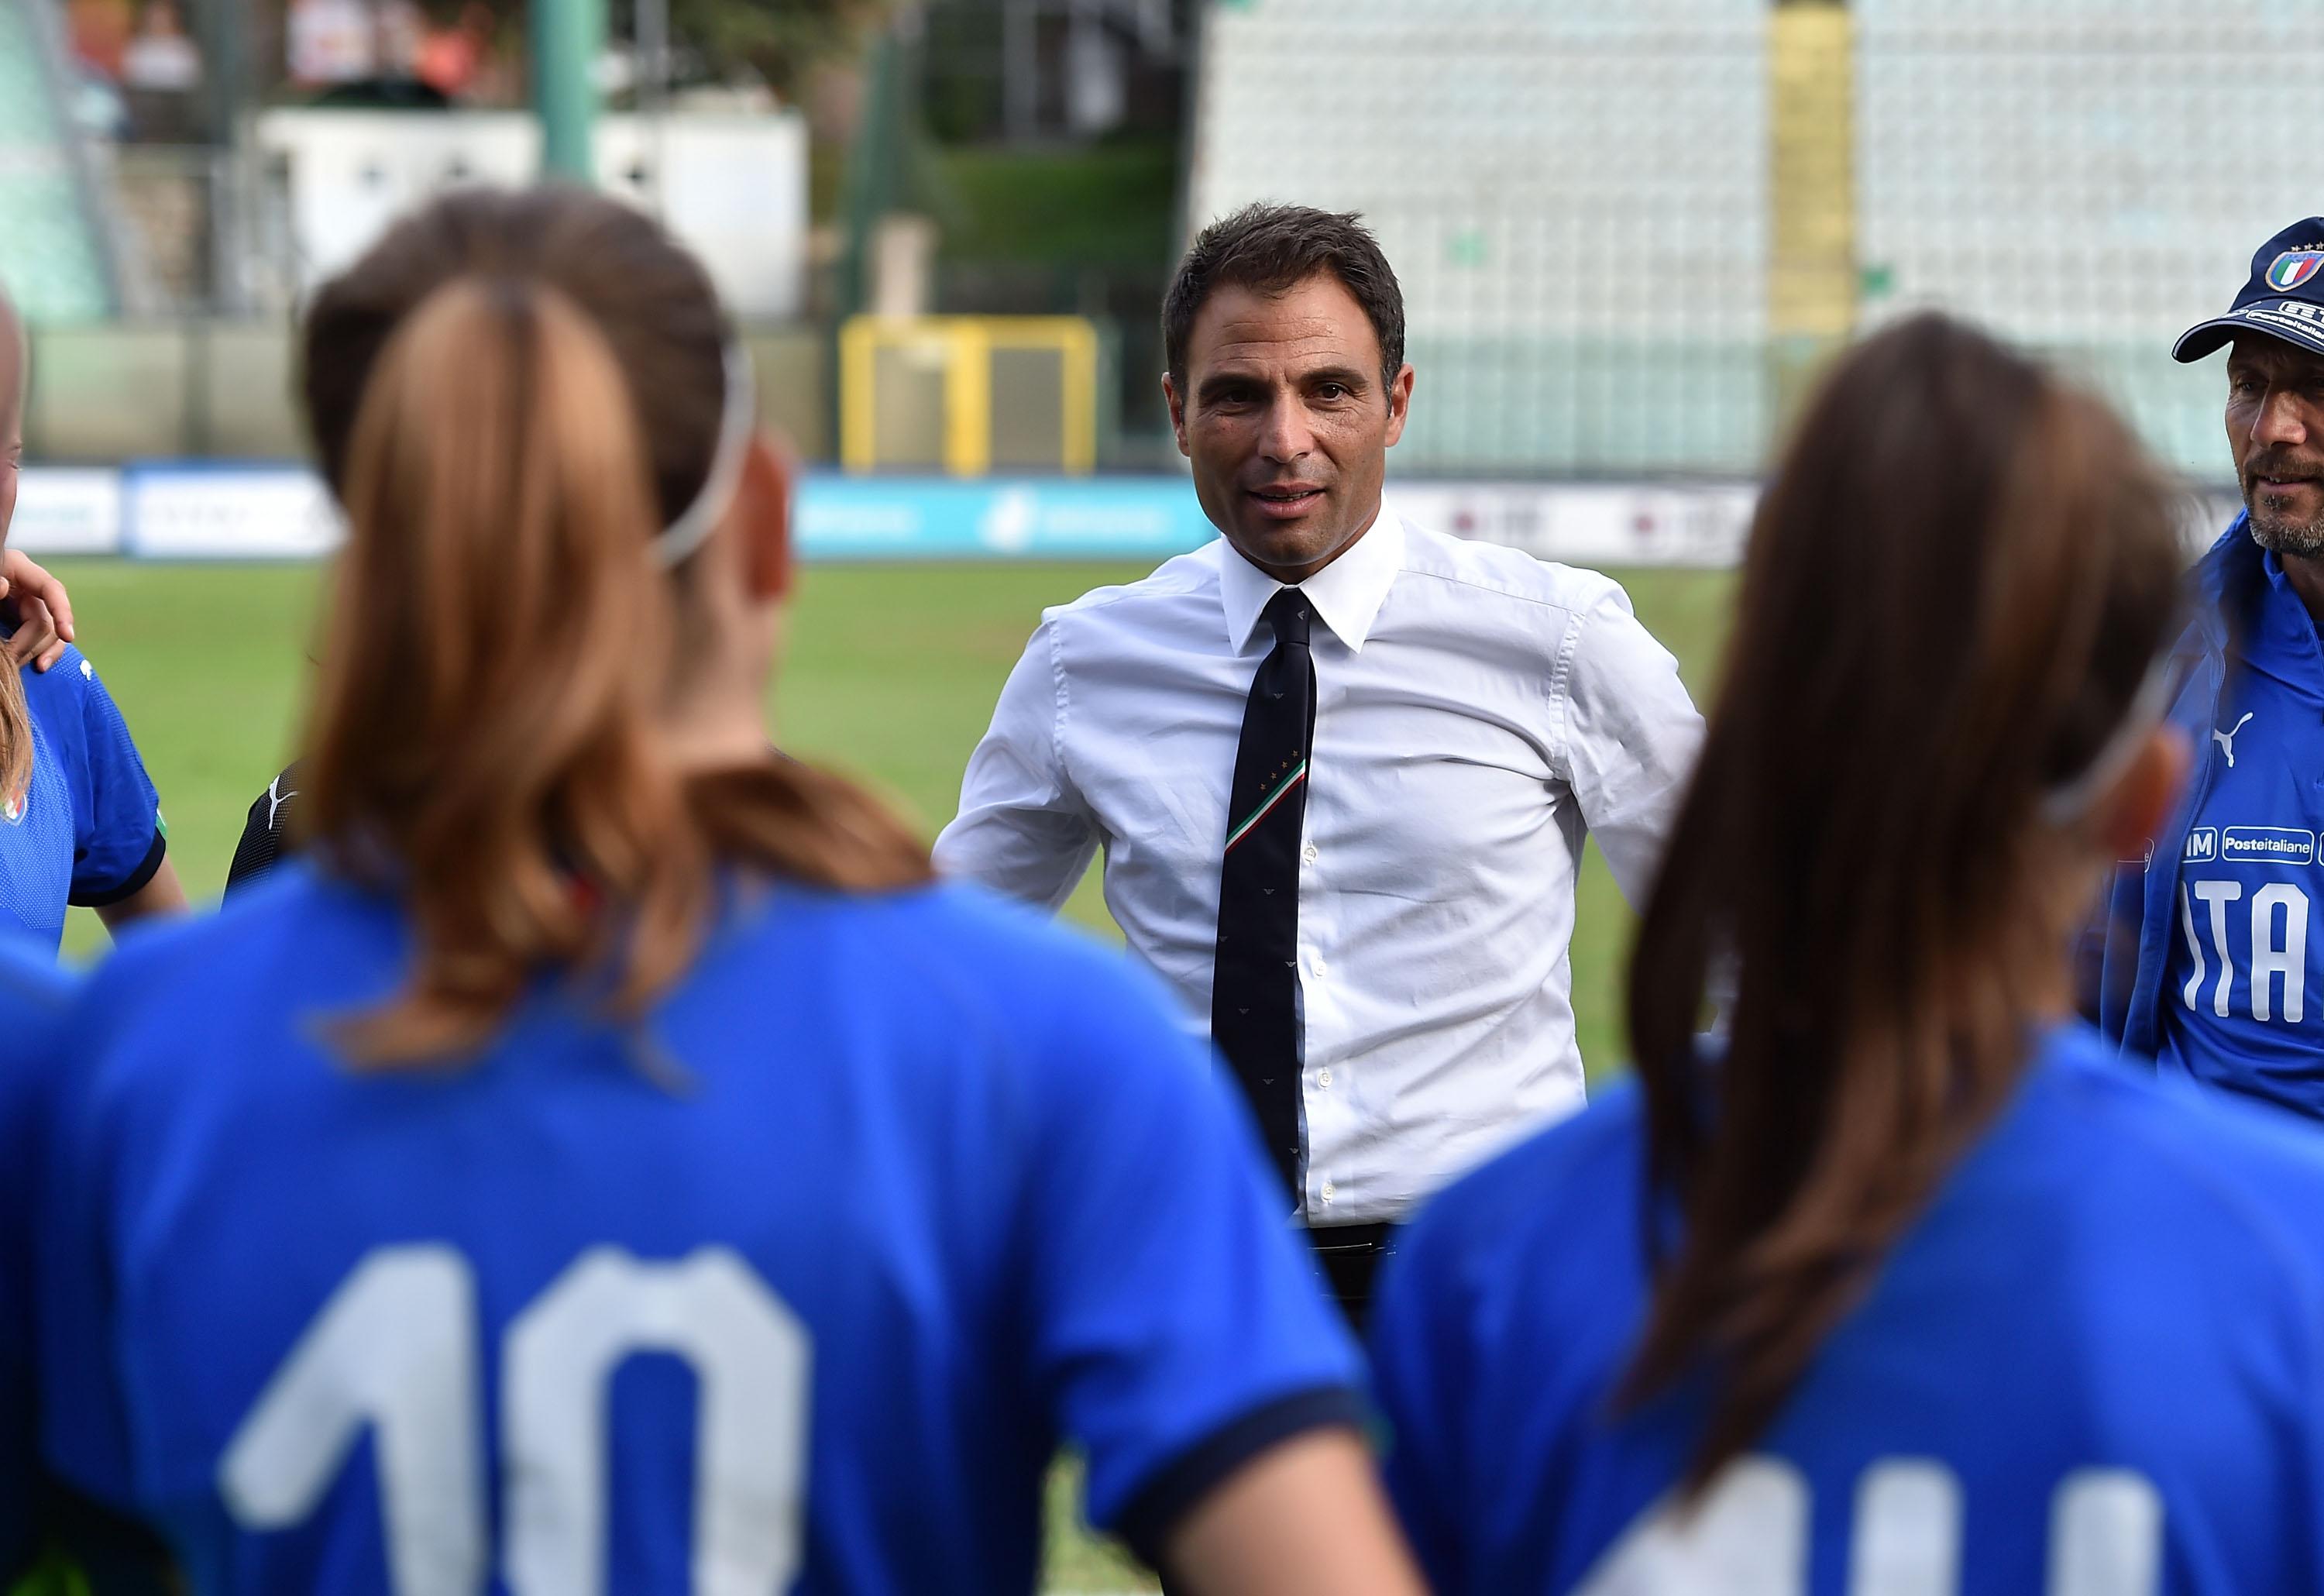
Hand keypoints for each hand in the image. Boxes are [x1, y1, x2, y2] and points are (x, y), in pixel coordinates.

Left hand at [0, 549, 74, 671]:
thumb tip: (2, 586)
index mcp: (17, 568)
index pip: (51, 588)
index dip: (62, 611)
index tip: (67, 636)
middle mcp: (30, 586)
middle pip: (46, 618)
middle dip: (29, 643)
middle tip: (9, 661)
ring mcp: (31, 605)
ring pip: (50, 633)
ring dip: (35, 652)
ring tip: (16, 666)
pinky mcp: (30, 623)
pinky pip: (49, 642)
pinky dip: (46, 655)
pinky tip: (40, 666)